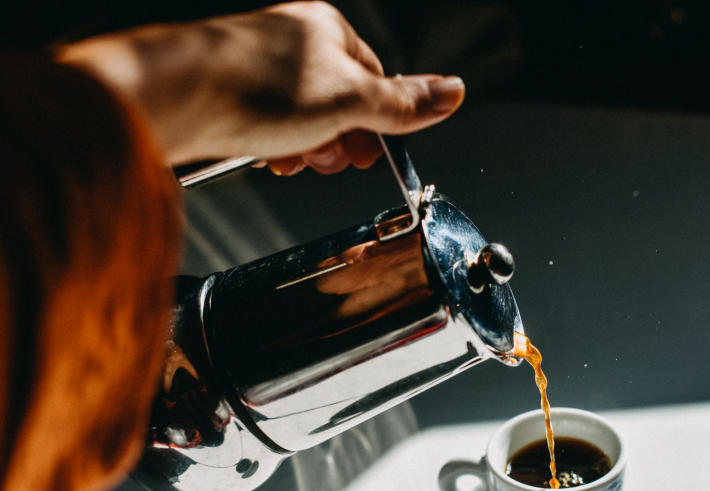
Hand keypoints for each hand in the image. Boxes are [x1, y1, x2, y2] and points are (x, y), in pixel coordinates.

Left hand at [57, 1, 465, 173]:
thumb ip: (403, 103)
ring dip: (307, 148)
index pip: (376, 80)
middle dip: (339, 140)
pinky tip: (268, 156)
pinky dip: (274, 146)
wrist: (175, 97)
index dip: (378, 123)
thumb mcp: (350, 101)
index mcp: (328, 30)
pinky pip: (268, 124)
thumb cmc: (256, 87)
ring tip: (294, 160)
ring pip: (303, 118)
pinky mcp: (230, 93)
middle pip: (339, 102)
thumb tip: (453, 92)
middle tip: (330, 159)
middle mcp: (293, 42)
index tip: (369, 153)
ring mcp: (259, 67)